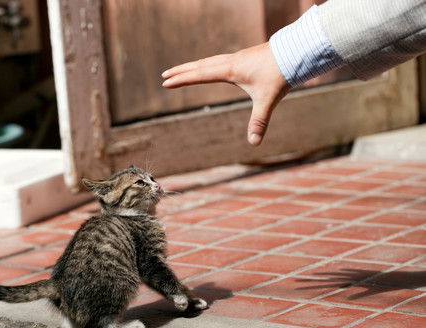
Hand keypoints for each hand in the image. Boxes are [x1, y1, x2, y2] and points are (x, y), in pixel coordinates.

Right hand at [162, 42, 289, 145]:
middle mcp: (230, 61)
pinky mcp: (244, 57)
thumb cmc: (280, 74)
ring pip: (208, 61)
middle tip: (165, 74)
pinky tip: (210, 67)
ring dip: (193, 66)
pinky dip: (207, 63)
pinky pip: (218, 60)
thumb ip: (259, 122)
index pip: (200, 74)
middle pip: (199, 65)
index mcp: (230, 70)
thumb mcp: (268, 100)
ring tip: (182, 70)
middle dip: (181, 71)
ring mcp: (237, 57)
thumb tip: (254, 143)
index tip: (166, 82)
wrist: (295, 51)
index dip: (182, 79)